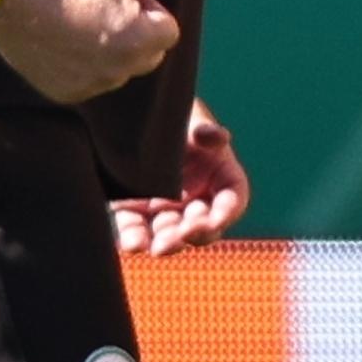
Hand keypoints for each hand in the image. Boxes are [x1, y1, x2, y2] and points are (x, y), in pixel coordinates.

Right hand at [0, 0, 192, 105]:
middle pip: (148, 54)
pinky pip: (92, 83)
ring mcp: (92, 86)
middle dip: (135, 34)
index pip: (168, 29)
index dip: (147, 9)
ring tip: (79, 24)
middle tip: (99, 8)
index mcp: (139, 40)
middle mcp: (119, 71)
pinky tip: (64, 43)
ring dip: (112, 53)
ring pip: (120, 70)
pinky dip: (85, 69)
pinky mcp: (67, 94)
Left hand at [113, 101, 248, 254]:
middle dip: (191, 234)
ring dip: (165, 242)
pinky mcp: (136, 211)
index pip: (231, 202)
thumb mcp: (192, 117)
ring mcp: (166, 209)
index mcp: (220, 178)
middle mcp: (196, 200)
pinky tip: (130, 242)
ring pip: (170, 234)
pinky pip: (137, 229)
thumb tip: (218, 136)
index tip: (214, 221)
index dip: (226, 214)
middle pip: (200, 226)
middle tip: (180, 236)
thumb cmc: (176, 115)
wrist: (136, 115)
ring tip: (155, 246)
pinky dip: (134, 238)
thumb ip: (204, 129)